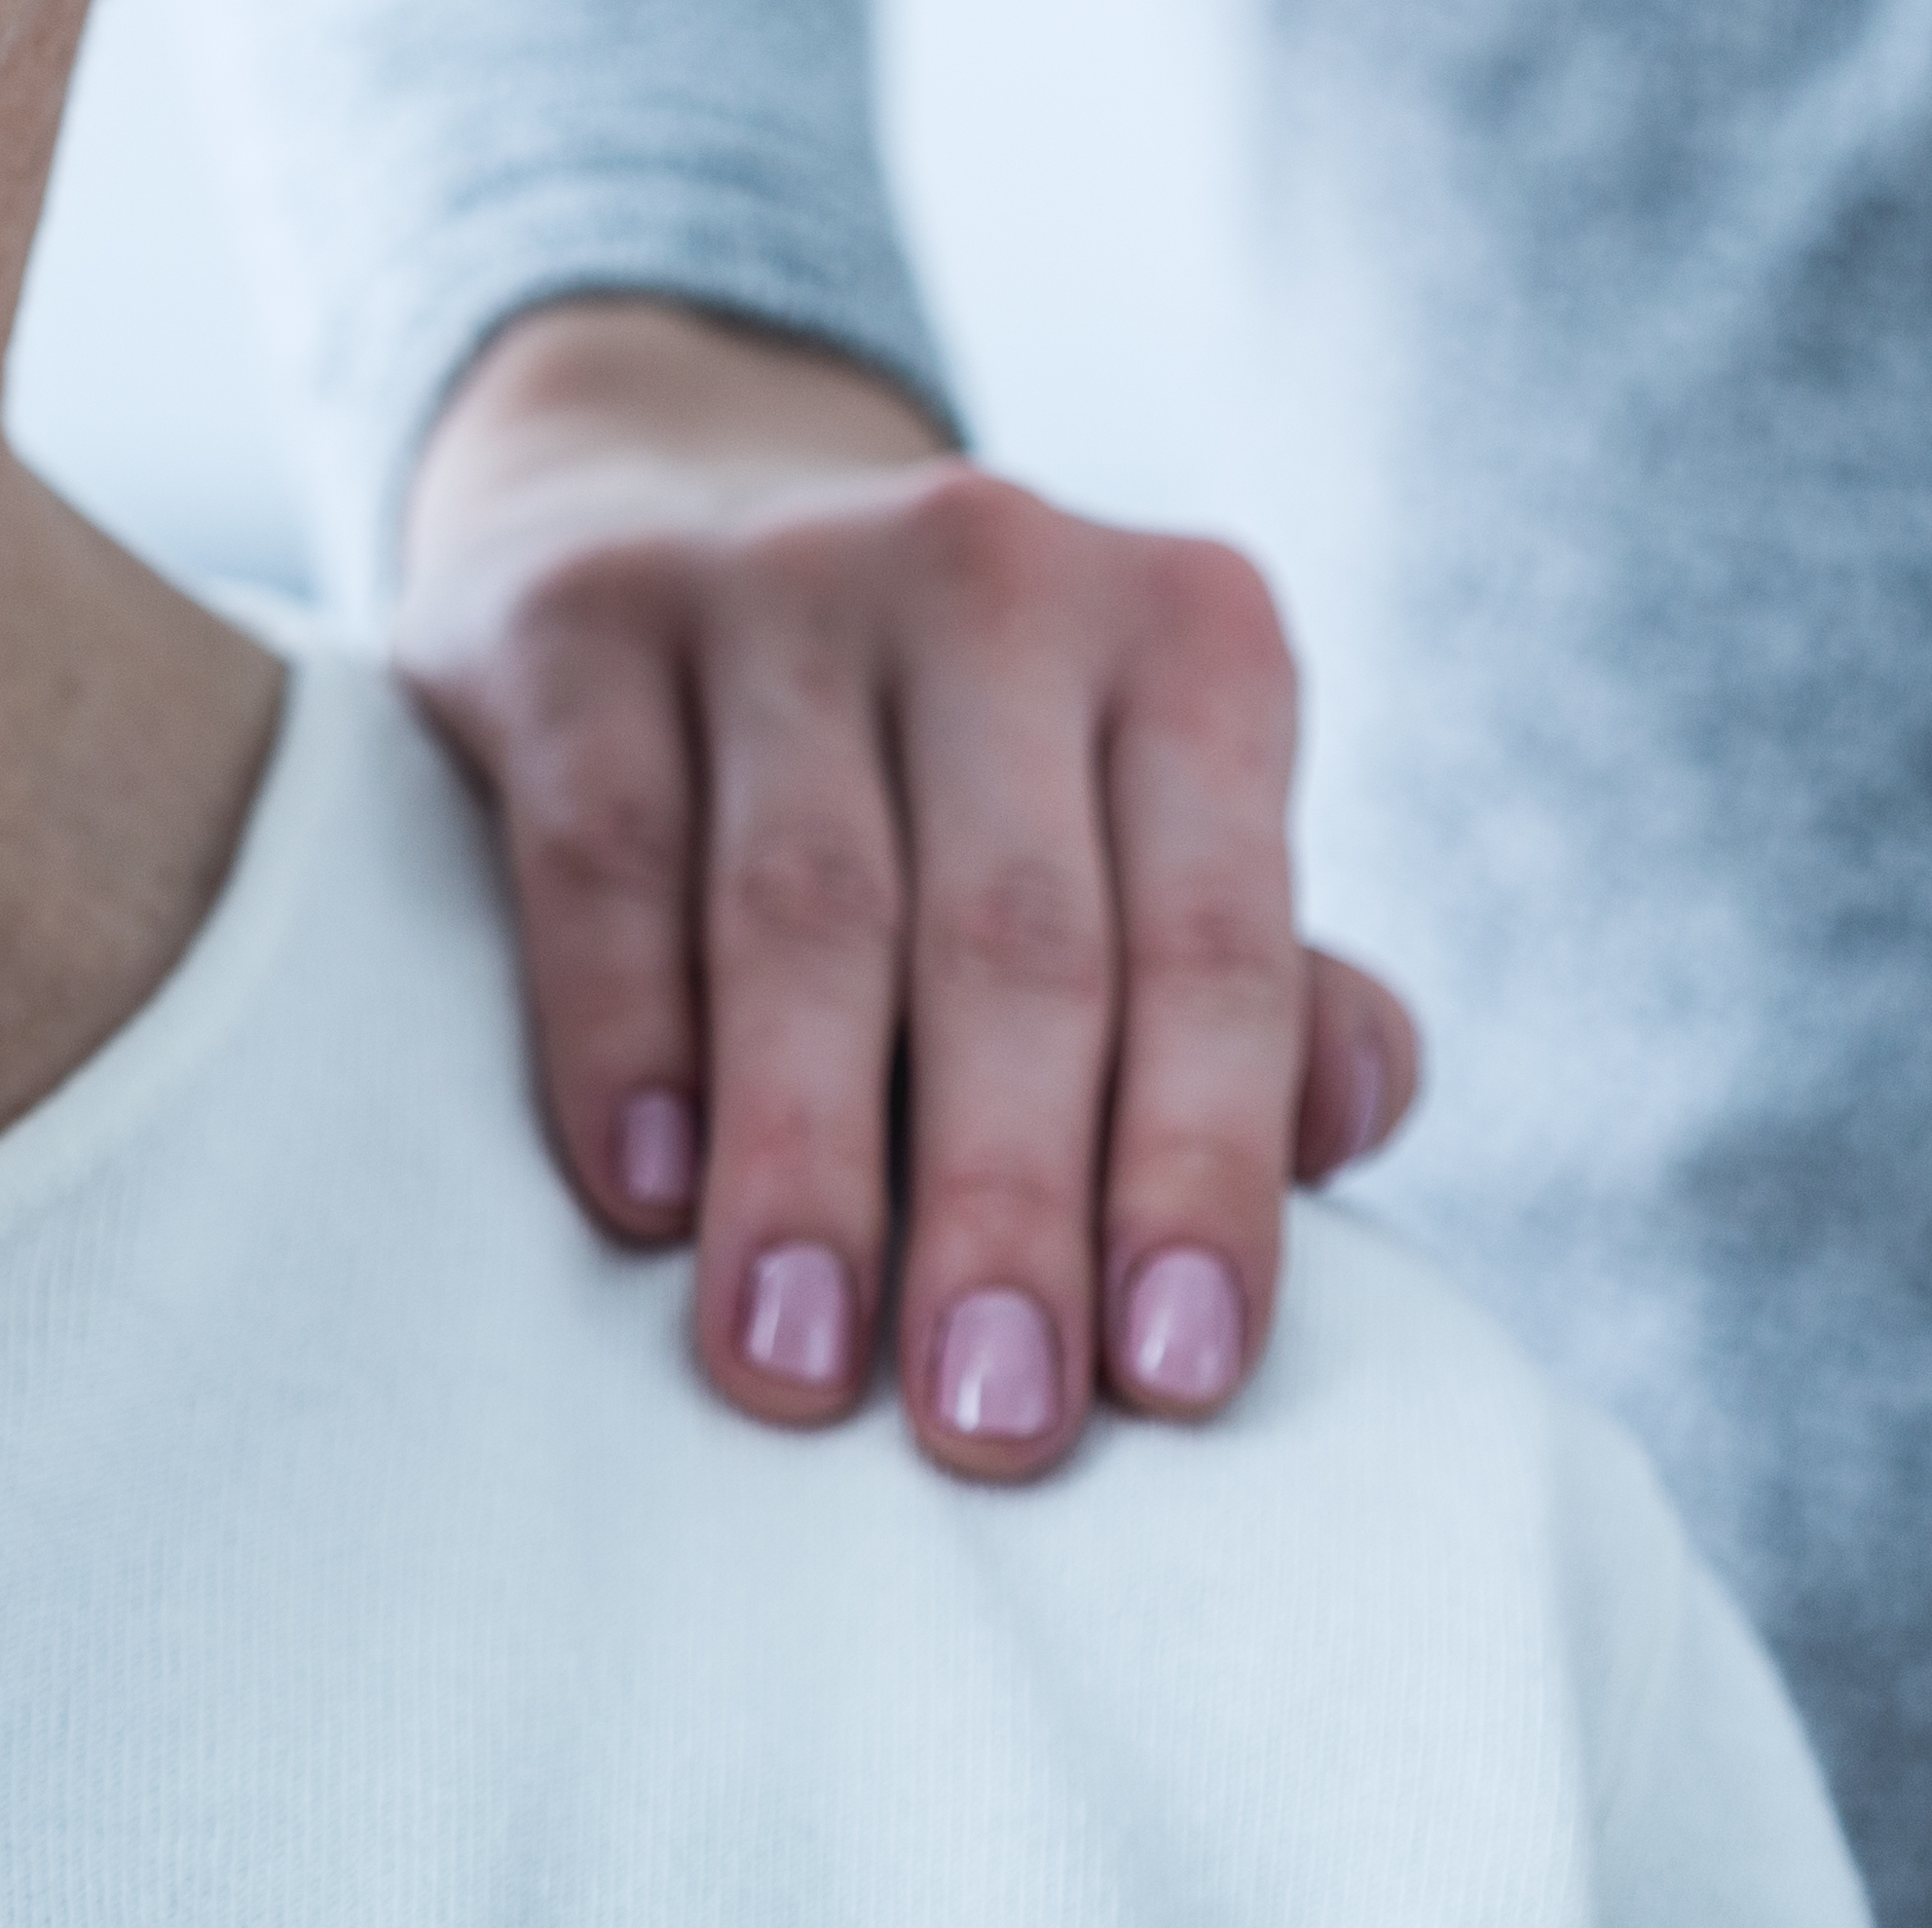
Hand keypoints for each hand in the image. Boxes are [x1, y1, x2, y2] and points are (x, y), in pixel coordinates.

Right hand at [401, 297, 1420, 1482]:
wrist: (680, 510)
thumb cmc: (956, 762)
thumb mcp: (1134, 823)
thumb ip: (1255, 980)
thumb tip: (1353, 1121)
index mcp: (1188, 634)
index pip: (1214, 938)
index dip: (1200, 1166)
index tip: (1173, 1380)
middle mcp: (995, 572)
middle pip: (1013, 936)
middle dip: (1005, 1202)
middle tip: (991, 1421)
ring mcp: (773, 575)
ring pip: (803, 904)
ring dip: (804, 1156)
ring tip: (795, 1365)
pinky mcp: (578, 609)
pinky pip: (605, 844)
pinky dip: (622, 1028)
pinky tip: (641, 1189)